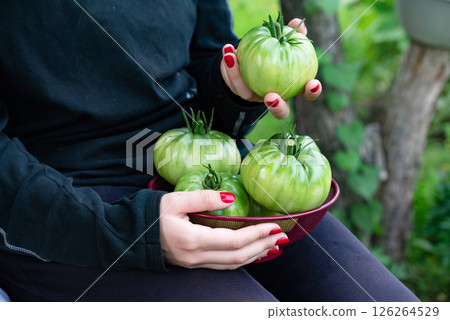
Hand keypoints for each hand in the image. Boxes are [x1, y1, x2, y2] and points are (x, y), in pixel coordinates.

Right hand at [159, 190, 287, 269]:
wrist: (132, 233)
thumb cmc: (152, 213)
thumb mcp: (176, 200)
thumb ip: (204, 198)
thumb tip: (230, 198)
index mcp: (192, 240)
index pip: (233, 241)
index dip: (256, 235)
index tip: (273, 227)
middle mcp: (196, 257)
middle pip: (238, 256)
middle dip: (262, 246)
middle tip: (281, 236)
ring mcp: (195, 263)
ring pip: (232, 264)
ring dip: (255, 255)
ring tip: (273, 246)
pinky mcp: (194, 264)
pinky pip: (223, 265)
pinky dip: (241, 259)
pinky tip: (251, 254)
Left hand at [220, 18, 321, 119]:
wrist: (247, 57)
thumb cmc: (273, 49)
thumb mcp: (282, 40)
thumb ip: (291, 33)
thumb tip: (297, 23)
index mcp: (291, 86)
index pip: (306, 93)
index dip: (312, 91)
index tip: (312, 83)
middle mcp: (275, 98)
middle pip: (280, 112)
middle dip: (277, 107)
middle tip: (270, 97)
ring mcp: (255, 97)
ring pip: (248, 96)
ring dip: (241, 79)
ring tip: (236, 60)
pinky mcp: (239, 90)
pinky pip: (234, 81)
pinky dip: (231, 66)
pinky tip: (228, 51)